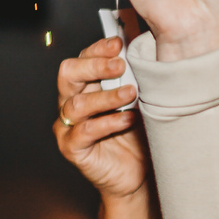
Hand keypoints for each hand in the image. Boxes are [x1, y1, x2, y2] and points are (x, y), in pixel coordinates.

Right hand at [55, 38, 148, 198]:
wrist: (135, 175)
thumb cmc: (135, 137)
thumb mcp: (139, 103)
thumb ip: (136, 79)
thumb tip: (149, 49)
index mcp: (85, 87)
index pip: (82, 59)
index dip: (97, 49)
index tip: (118, 43)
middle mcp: (72, 103)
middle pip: (69, 74)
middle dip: (94, 65)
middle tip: (120, 64)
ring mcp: (68, 126)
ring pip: (77, 104)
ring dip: (106, 97)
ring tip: (131, 93)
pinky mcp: (72, 148)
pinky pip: (85, 132)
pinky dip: (107, 123)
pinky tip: (126, 119)